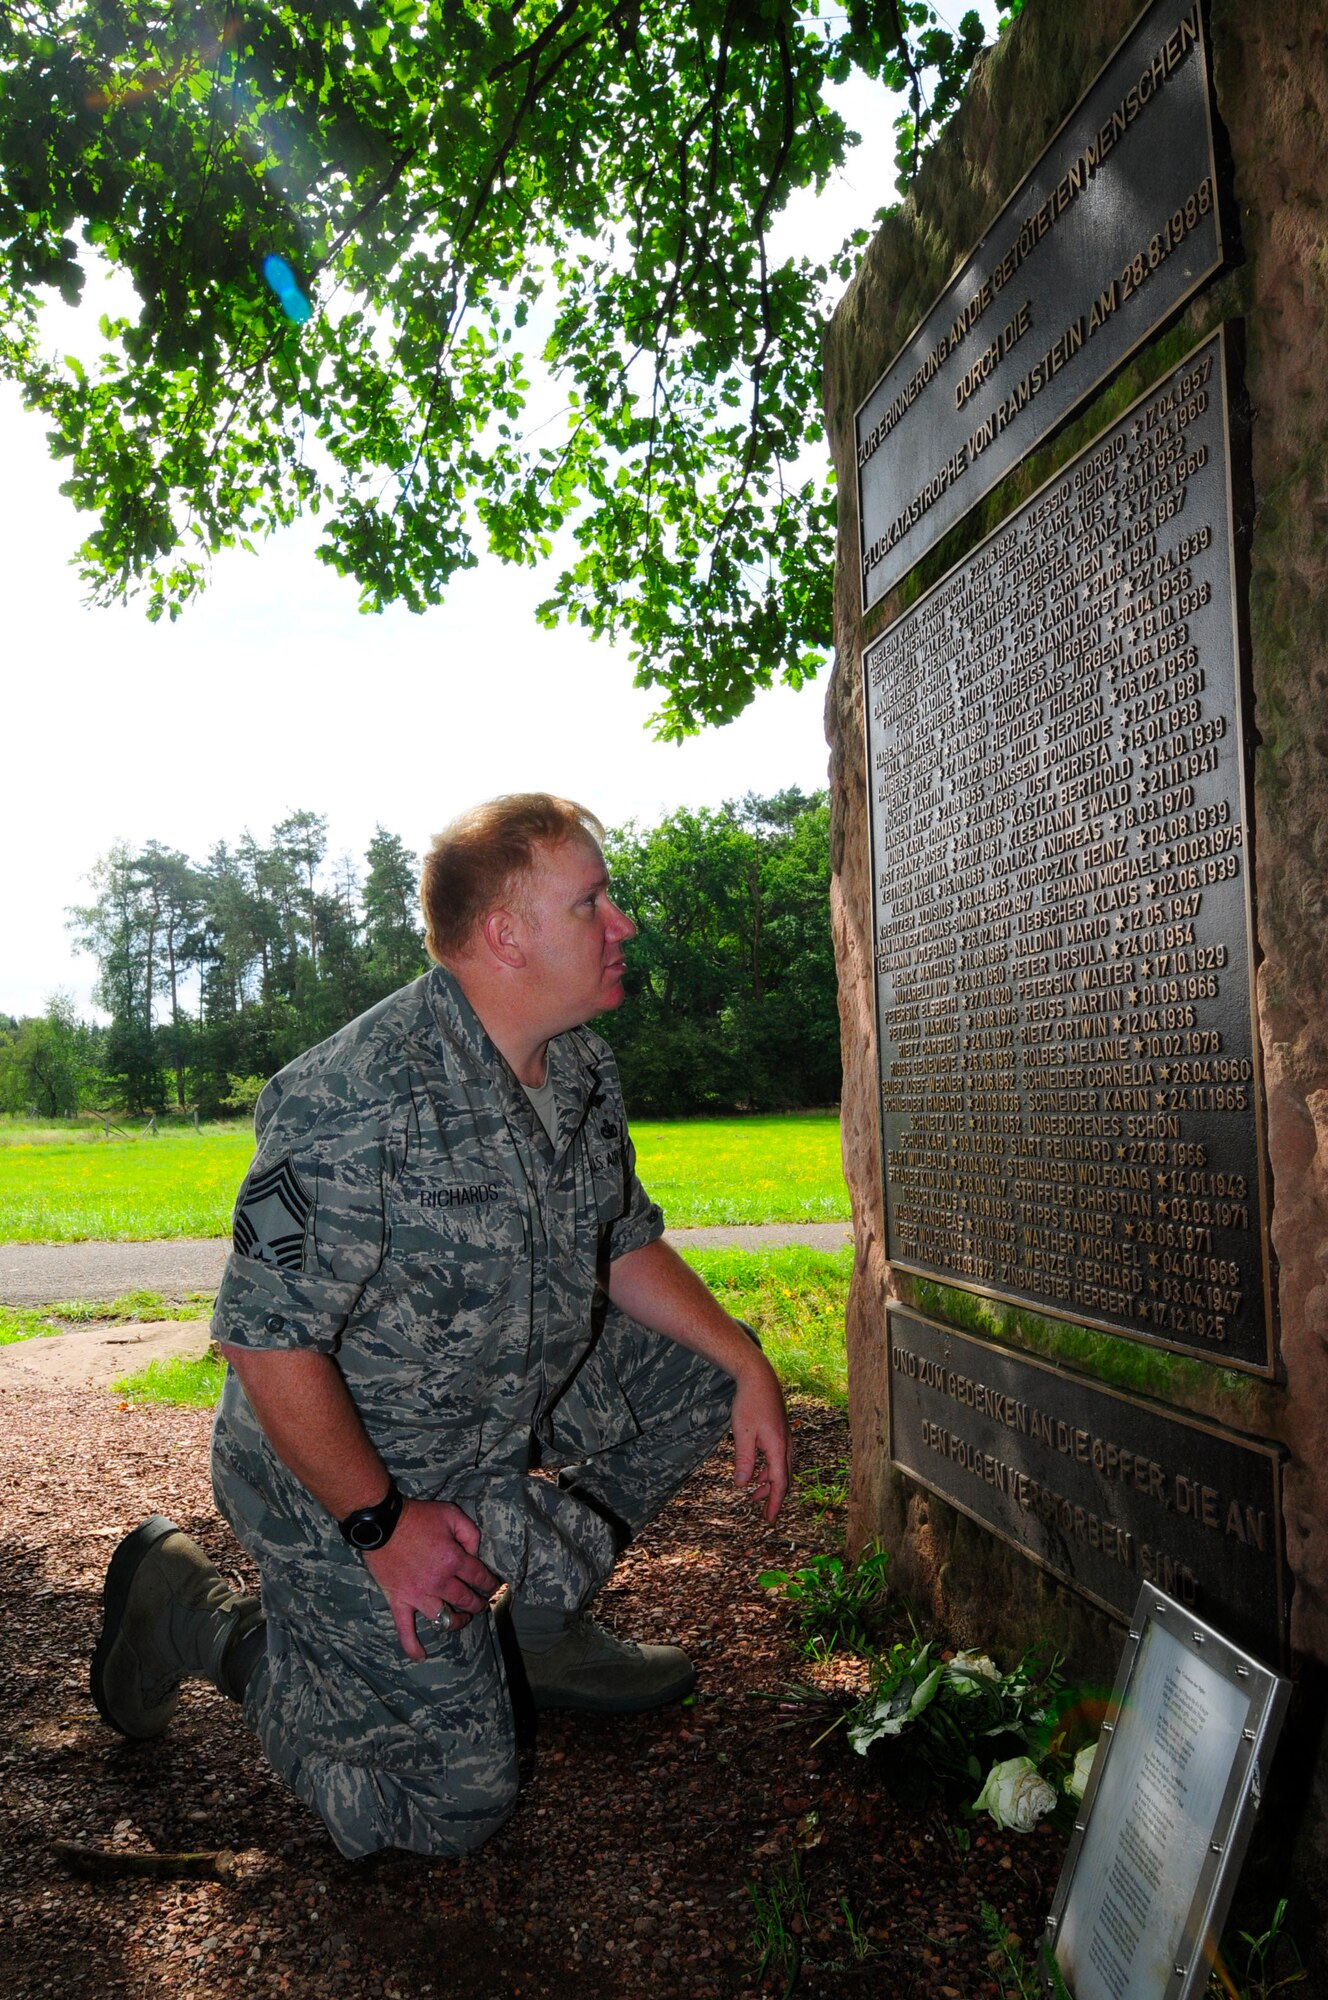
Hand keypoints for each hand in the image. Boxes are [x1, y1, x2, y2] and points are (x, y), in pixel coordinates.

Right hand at [364, 1498, 499, 1660]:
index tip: (495, 1587)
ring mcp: (419, 1595)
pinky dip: (412, 1645)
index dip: (490, 1583)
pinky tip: (421, 1656)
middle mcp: (439, 1582)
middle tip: (481, 1604)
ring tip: (462, 1619)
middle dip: (478, 1603)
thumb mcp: (451, 1514)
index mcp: (453, 1560)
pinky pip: (405, 1628)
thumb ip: (470, 1533)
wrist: (382, 1523)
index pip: (479, 1576)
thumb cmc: (417, 1517)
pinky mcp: (399, 1601)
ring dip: (456, 1621)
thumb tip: (474, 1553)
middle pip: (465, 1599)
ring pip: (444, 1617)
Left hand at [730, 1353, 792, 1522]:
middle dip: (773, 1497)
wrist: (759, 1377)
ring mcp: (785, 1438)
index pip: (779, 1483)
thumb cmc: (749, 1404)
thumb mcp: (742, 1433)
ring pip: (781, 1469)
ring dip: (769, 1484)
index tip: (769, 1519)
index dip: (774, 1503)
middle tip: (764, 1514)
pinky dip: (769, 1470)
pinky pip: (779, 1458)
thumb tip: (741, 1486)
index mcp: (778, 1448)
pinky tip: (757, 1474)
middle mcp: (785, 1445)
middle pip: (783, 1478)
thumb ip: (744, 1460)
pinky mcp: (780, 1432)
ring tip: (755, 1495)